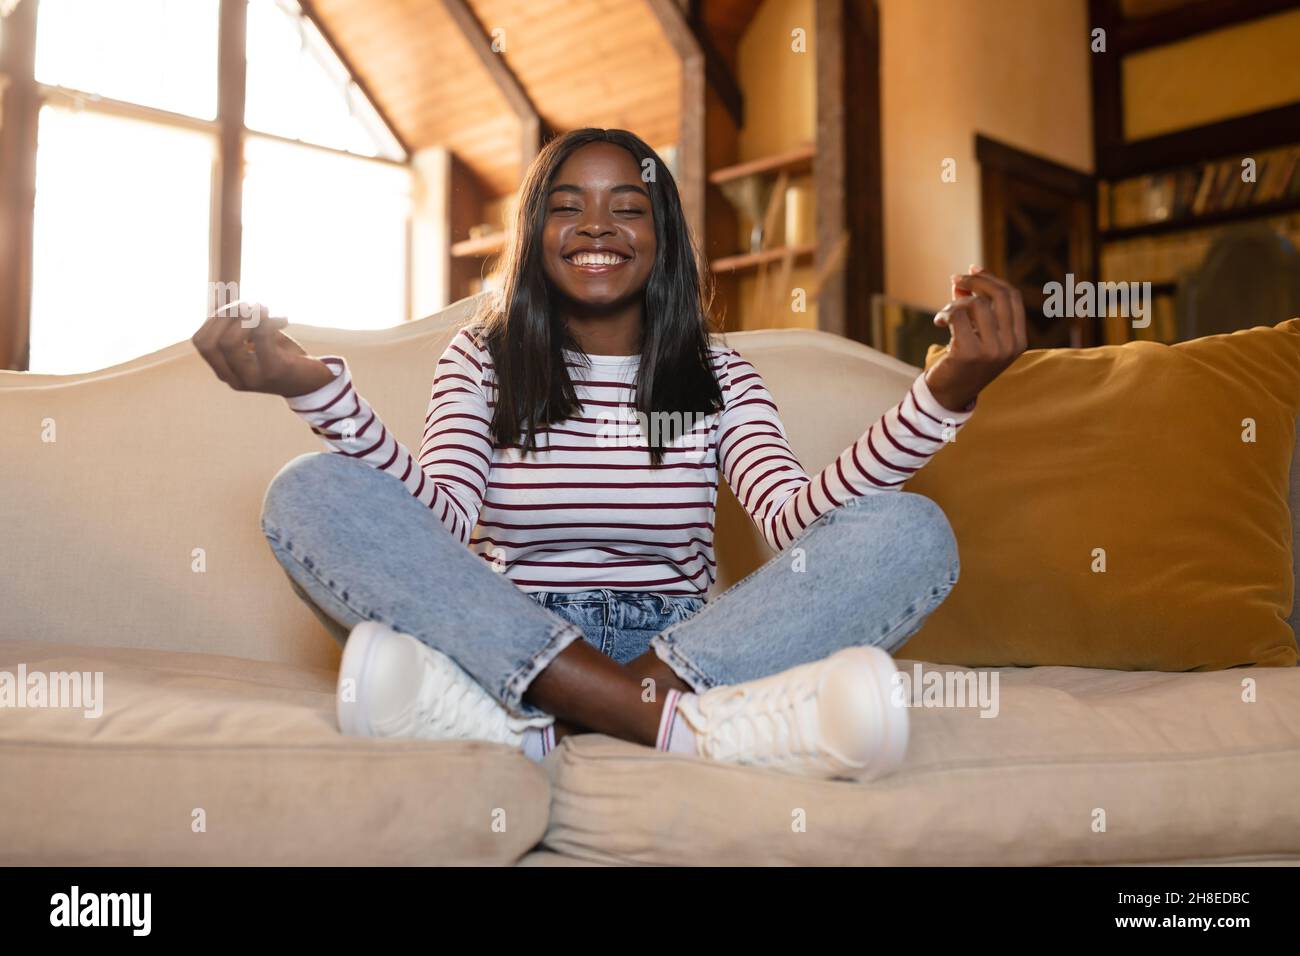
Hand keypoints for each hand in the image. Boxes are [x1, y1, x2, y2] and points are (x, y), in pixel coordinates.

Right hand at [191, 303, 335, 397]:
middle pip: (210, 342)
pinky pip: (260, 336)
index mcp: (226, 370)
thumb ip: (241, 326)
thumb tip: (235, 306)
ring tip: (266, 310)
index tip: (238, 309)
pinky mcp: (274, 371)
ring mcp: (253, 378)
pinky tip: (283, 320)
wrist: (316, 381)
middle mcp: (235, 378)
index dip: (215, 319)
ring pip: (229, 341)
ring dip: (246, 316)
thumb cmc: (283, 356)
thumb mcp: (257, 341)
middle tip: (251, 306)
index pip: (201, 342)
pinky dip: (269, 320)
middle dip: (228, 315)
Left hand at [925, 265, 1027, 411]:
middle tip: (955, 279)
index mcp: (1018, 340)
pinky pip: (957, 315)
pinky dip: (944, 313)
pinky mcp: (970, 353)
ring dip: (955, 303)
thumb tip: (963, 279)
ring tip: (944, 315)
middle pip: (1000, 295)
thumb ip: (973, 307)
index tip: (973, 269)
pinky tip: (938, 323)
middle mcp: (1011, 346)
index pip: (1012, 297)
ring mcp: (992, 351)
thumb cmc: (960, 362)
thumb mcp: (974, 333)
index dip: (992, 279)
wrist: (947, 397)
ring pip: (976, 304)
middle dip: (975, 281)